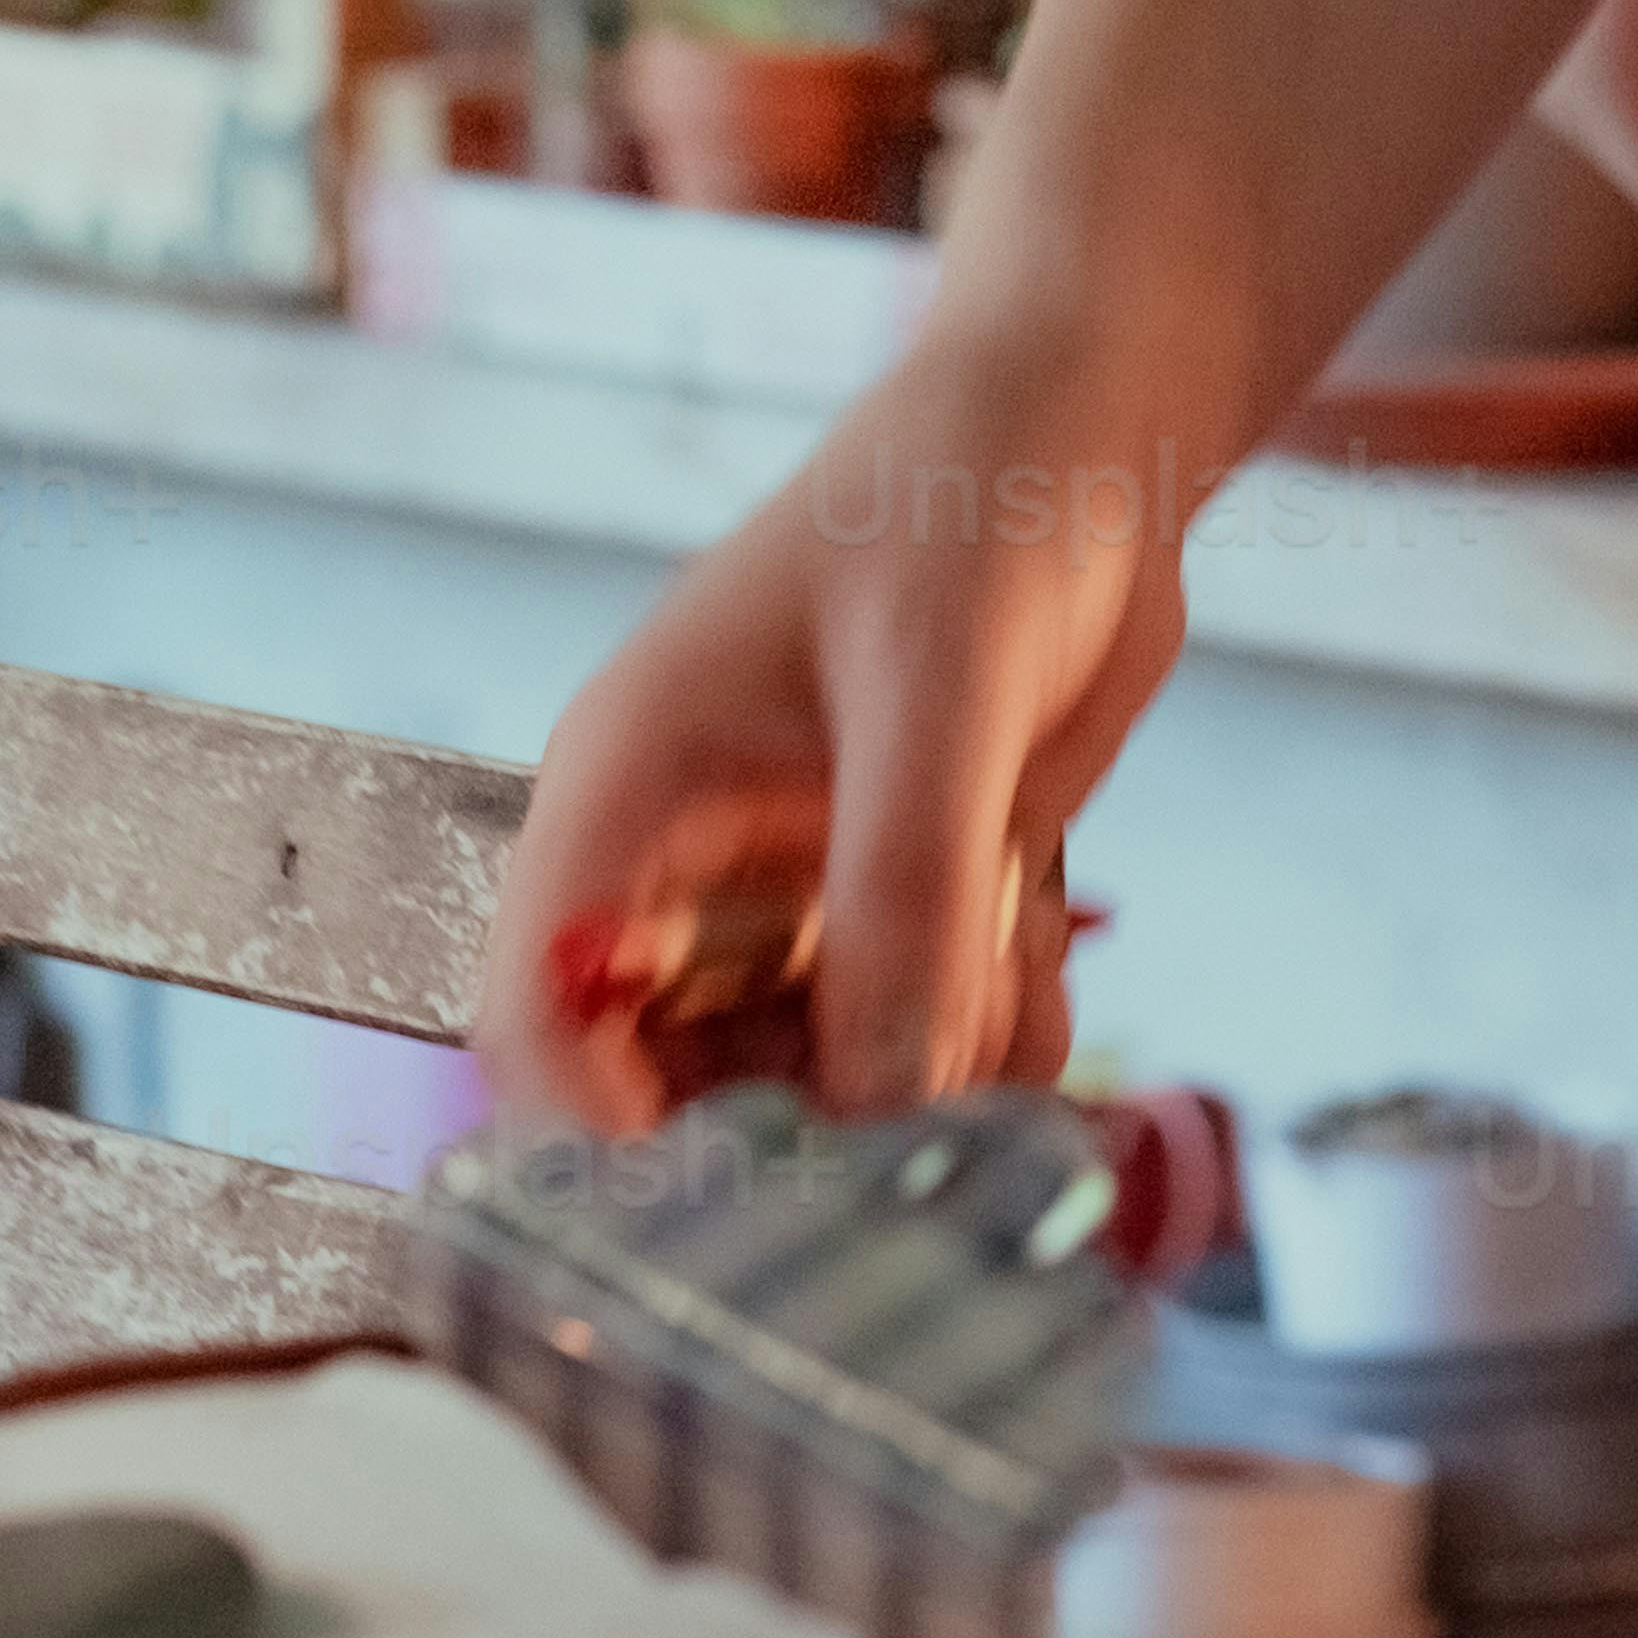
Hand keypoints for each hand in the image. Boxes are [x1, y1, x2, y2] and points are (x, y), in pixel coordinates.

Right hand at [481, 318, 1184, 1129]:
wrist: (1097, 423)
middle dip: (795, 1131)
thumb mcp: (938, 683)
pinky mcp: (905, 903)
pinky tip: (1042, 939)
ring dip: (920, 1082)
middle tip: (912, 1149)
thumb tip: (881, 1099)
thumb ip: (905, 889)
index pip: (540, 1009)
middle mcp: (693, 861)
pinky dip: (996, 1038)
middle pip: (674, 1083)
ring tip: (1001, 965)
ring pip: (820, 1082)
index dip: (595, 1136)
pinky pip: (930, 1043)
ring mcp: (802, 891)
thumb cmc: (977, 492)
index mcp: (629, 788)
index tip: (717, 1214)